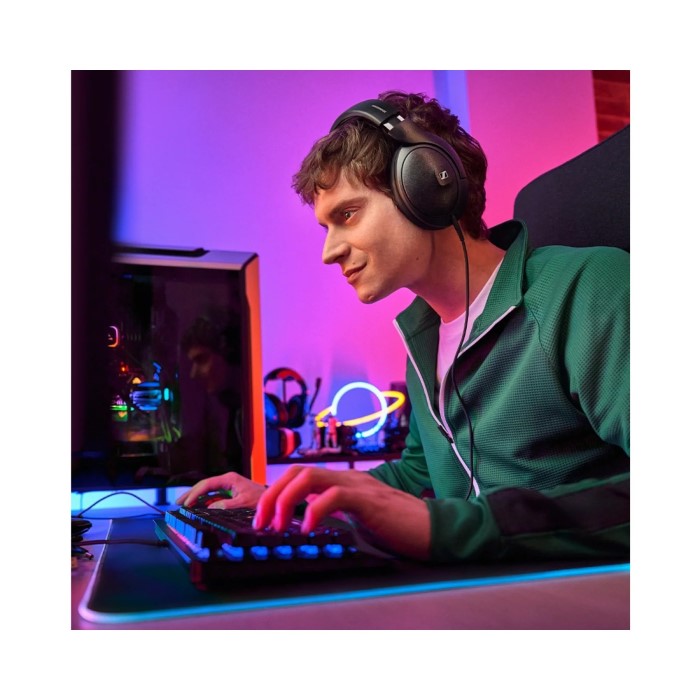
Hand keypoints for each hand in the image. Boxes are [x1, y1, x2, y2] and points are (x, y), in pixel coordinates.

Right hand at [175, 471, 265, 509]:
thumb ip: (227, 506)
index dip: (195, 494)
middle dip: (191, 494)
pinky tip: (197, 508)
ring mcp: (228, 486)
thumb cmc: (261, 500)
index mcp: (230, 479)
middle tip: (178, 503)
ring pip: (207, 491)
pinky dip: (204, 502)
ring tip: (183, 506)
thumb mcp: (244, 504)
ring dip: (196, 498)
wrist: (274, 501)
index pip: (207, 484)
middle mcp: (227, 480)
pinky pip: (213, 496)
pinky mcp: (230, 493)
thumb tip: (210, 508)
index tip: (186, 504)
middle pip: (204, 486)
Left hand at [253, 466, 430, 559]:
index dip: (276, 492)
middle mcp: (347, 478)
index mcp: (343, 482)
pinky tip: (307, 528)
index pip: (300, 475)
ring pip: (310, 476)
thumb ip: (336, 512)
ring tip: (278, 524)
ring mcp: (358, 486)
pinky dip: (314, 510)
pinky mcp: (369, 500)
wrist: (432, 528)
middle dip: (273, 494)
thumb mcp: (357, 518)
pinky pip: (335, 496)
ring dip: (286, 499)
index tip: (263, 517)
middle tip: (262, 522)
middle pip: (298, 471)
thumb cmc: (398, 526)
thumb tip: (306, 518)